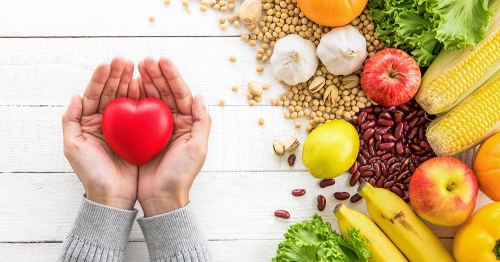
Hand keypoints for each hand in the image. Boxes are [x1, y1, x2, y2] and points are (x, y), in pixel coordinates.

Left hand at [62, 56, 139, 209]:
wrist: (113, 195)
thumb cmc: (92, 173)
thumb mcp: (73, 147)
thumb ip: (70, 121)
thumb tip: (75, 96)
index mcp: (89, 122)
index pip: (94, 94)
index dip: (100, 79)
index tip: (108, 64)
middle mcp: (106, 121)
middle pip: (111, 93)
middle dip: (117, 75)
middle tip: (125, 61)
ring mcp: (123, 127)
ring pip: (126, 99)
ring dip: (130, 82)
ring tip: (137, 68)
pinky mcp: (138, 134)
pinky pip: (140, 113)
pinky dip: (142, 99)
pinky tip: (145, 87)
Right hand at [137, 56, 210, 216]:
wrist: (161, 198)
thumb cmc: (181, 174)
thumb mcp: (198, 148)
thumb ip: (202, 121)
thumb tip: (199, 95)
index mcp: (188, 123)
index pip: (181, 94)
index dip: (172, 76)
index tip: (162, 61)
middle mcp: (172, 122)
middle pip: (164, 92)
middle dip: (155, 75)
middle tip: (144, 60)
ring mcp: (155, 128)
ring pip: (149, 99)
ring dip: (143, 82)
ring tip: (134, 67)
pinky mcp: (140, 135)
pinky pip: (135, 113)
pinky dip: (131, 99)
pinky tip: (125, 88)